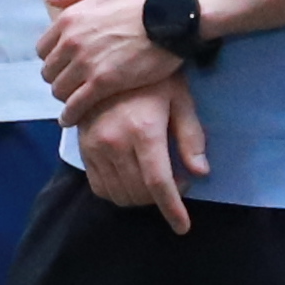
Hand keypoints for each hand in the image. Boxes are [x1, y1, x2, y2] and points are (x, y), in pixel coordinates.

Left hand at [40, 0, 178, 116]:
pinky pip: (76, 105)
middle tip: (72, 85)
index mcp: (69, 19)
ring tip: (75, 101)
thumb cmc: (143, 1)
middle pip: (49, 71)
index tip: (64, 65)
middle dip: (59, 79)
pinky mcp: (103, 83)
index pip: (43, 49)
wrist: (173, 16)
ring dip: (65, 97)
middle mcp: (71, 41)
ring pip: (59, 89)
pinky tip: (70, 120)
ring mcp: (85, 63)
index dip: (53, 59)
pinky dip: (70, 115)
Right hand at [74, 73, 203, 231]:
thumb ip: (191, 138)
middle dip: (161, 200)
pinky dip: (118, 193)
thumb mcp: (180, 100)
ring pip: (118, 194)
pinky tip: (133, 179)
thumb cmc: (154, 78)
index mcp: (144, 131)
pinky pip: (99, 186)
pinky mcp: (83, 148)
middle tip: (178, 182)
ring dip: (141, 198)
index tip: (183, 226)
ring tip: (156, 180)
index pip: (158, 184)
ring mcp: (95, 147)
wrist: (111, 58)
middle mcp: (115, 143)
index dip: (172, 209)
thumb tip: (200, 173)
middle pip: (139, 193)